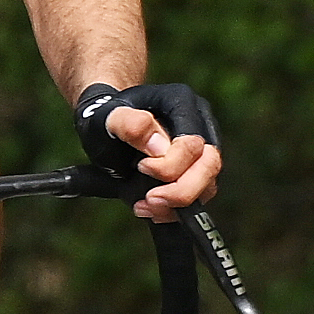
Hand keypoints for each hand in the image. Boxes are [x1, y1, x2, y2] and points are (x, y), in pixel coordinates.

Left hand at [75, 81, 222, 219]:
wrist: (103, 126)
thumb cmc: (103, 117)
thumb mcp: (105, 117)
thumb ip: (129, 125)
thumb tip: (159, 148)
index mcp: (181, 103)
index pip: (192, 142)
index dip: (170, 164)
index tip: (140, 167)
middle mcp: (200, 123)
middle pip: (210, 164)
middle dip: (182, 190)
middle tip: (150, 200)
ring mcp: (200, 149)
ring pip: (208, 184)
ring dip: (177, 204)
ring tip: (143, 207)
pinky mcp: (195, 170)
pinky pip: (197, 195)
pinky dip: (174, 209)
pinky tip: (149, 210)